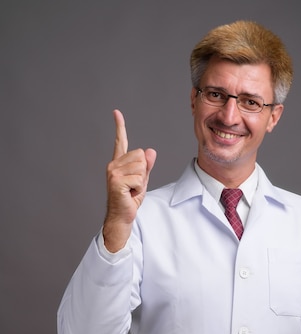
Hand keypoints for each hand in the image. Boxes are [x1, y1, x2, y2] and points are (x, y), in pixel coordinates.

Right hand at [103, 109, 156, 251]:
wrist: (121, 216)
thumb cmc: (130, 199)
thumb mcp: (142, 180)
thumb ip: (146, 166)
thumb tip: (150, 151)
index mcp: (118, 163)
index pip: (120, 141)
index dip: (119, 126)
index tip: (116, 112)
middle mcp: (113, 165)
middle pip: (140, 155)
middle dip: (143, 172)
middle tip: (134, 186)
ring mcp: (113, 172)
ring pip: (141, 167)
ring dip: (141, 181)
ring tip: (132, 190)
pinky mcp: (116, 181)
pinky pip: (139, 179)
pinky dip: (139, 189)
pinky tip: (130, 194)